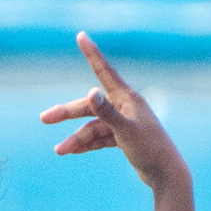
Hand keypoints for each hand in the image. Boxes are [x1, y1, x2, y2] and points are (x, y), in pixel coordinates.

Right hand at [41, 32, 189, 192]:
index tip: (81, 36)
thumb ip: (107, 112)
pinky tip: (71, 151)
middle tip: (43, 119)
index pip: (104, 72)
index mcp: (128, 99)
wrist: (166, 174)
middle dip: (67, 113)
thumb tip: (91, 92)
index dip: (91, 54)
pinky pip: (99, 138)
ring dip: (76, 138)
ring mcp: (123, 123)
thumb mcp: (125, 131)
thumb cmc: (149, 150)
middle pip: (90, 106)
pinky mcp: (123, 138)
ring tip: (60, 151)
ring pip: (92, 126)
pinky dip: (86, 144)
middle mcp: (125, 107)